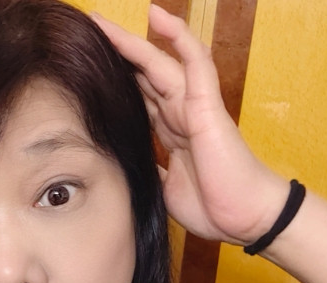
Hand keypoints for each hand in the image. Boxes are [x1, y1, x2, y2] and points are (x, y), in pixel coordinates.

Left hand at [92, 4, 288, 245]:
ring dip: (130, 43)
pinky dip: (178, 37)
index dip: (113, 85)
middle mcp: (179, 115)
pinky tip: (155, 15)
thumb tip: (128, 166)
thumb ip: (150, 171)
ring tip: (101, 23)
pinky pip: (195, 62)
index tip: (82, 74)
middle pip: (141, 78)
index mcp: (169, 134)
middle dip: (113, 59)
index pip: (137, 100)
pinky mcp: (207, 105)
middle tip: (83, 38)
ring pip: (159, 64)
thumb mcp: (165, 189)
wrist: (244, 218)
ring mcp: (193, 107)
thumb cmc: (211, 206)